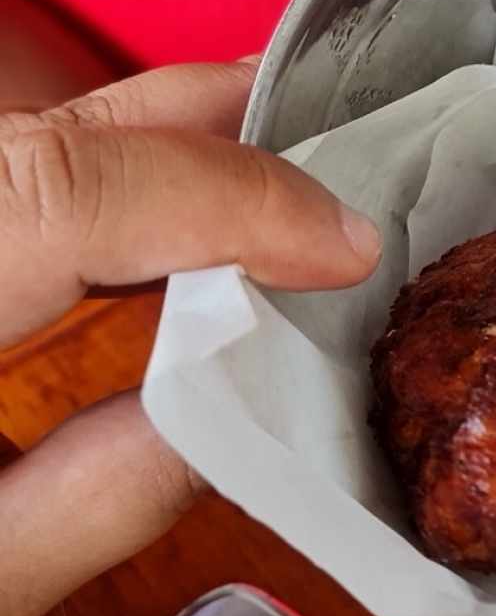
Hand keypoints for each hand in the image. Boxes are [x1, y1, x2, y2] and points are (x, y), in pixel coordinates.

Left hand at [0, 60, 381, 615]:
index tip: (343, 244)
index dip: (228, 198)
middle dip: (210, 123)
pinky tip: (179, 216)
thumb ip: (105, 492)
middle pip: (44, 134)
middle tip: (340, 137)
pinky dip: (111, 182)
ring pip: (29, 141)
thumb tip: (244, 392)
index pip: (61, 193)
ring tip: (283, 164)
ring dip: (167, 145)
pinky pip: (14, 184)